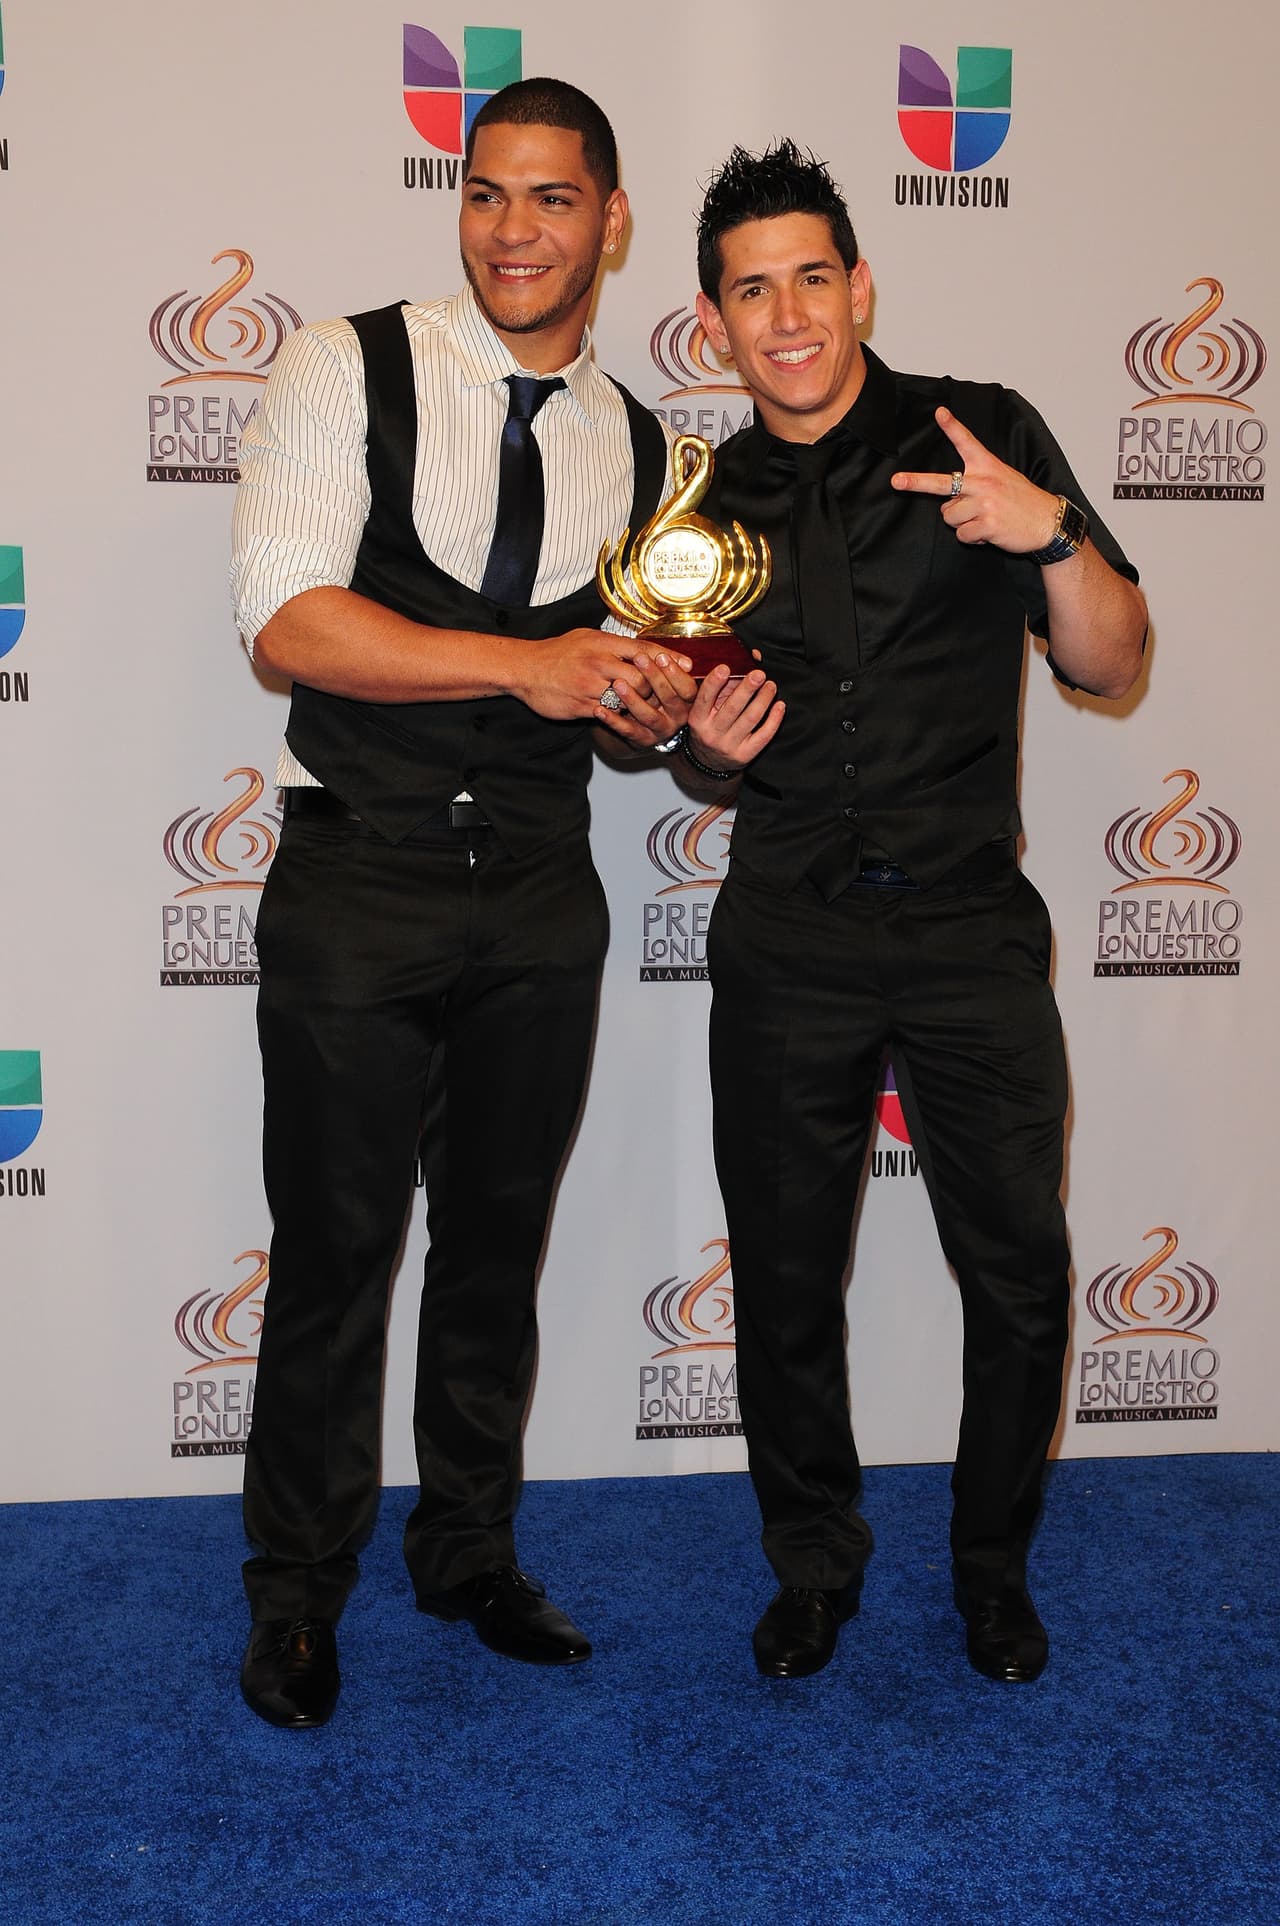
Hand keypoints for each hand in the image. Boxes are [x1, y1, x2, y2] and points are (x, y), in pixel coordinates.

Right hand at [512, 628, 691, 745]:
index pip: (644, 649)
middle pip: (642, 676)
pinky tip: (625, 715)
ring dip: (638, 702)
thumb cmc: (557, 653)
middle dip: (654, 686)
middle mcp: (598, 662)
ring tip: (644, 704)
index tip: (687, 665)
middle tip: (662, 692)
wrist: (525, 669)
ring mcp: (590, 685)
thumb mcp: (586, 638)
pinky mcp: (582, 705)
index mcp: (602, 643)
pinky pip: (610, 713)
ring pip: (628, 696)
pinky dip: (620, 715)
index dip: (668, 658)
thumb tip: (642, 648)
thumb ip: (613, 644)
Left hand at [601, 646, 697, 748]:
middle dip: (655, 678)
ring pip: (649, 715)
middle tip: (639, 659)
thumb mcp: (661, 679)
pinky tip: (600, 709)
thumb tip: (685, 660)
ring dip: (633, 699)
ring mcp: (661, 731)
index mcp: (686, 701)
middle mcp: (678, 718)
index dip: (675, 673)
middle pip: (670, 699)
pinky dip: (613, 720)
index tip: (661, 656)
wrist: (638, 722)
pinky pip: (627, 730)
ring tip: (617, 683)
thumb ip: (668, 667)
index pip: (687, 688)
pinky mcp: (643, 740)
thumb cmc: (651, 692)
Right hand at [686, 664, 783, 773]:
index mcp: (697, 719)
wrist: (708, 762)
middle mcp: (711, 733)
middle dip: (746, 689)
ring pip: (750, 719)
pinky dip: (774, 719)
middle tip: (759, 674)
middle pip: (732, 708)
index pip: (704, 698)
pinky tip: (780, 706)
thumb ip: (723, 686)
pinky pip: (763, 736)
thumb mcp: (707, 709)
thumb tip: (748, 660)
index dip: (714, 683)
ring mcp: (728, 746)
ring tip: (771, 686)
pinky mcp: (745, 755)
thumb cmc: (710, 727)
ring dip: (763, 700)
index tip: (725, 668)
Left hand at [890, 406, 1063, 554]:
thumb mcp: (1004, 478)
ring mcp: (984, 503)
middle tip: (897, 481)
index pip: (967, 443)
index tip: (940, 413)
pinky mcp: (987, 524)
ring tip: (983, 519)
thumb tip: (948, 501)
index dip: (952, 427)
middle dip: (916, 482)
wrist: (1047, 522)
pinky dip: (973, 537)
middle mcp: (983, 482)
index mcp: (988, 467)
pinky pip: (962, 535)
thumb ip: (977, 481)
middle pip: (941, 483)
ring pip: (949, 517)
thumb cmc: (1023, 501)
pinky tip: (989, 531)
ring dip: (962, 523)